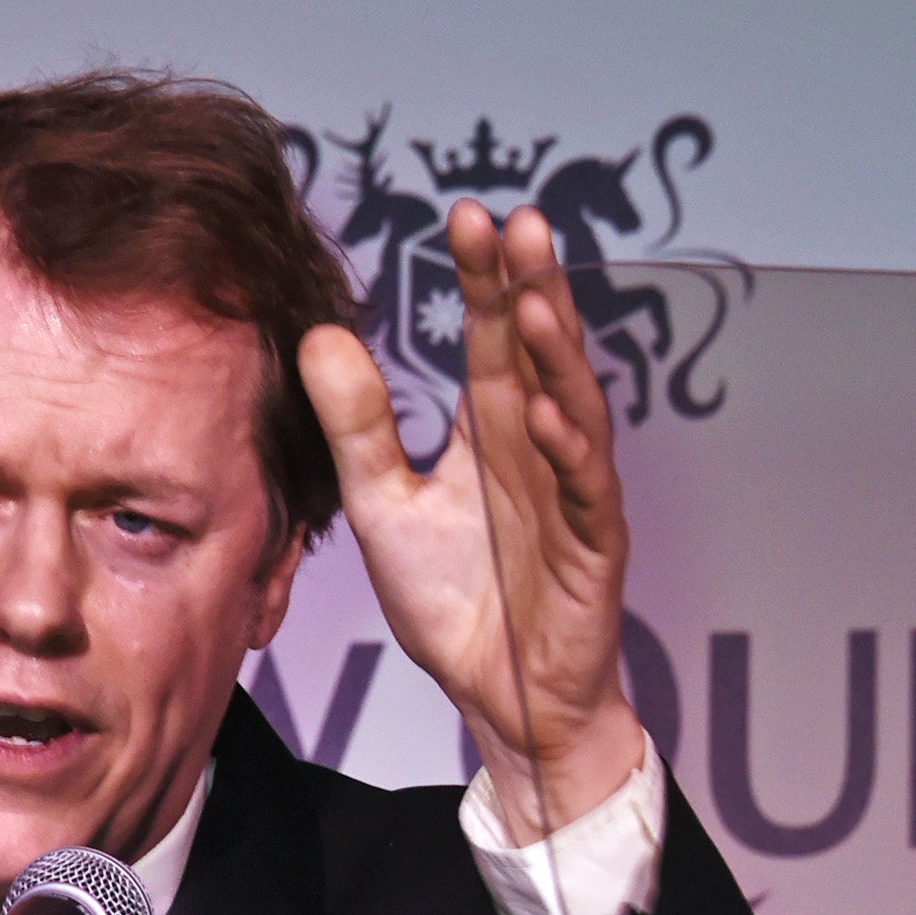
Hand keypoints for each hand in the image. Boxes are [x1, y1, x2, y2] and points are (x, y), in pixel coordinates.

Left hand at [300, 198, 646, 840]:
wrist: (499, 699)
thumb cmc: (454, 602)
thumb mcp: (383, 506)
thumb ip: (359, 425)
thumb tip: (320, 335)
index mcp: (492, 430)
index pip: (491, 336)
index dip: (484, 278)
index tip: (464, 215)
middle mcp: (539, 447)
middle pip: (540, 352)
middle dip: (531, 286)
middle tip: (516, 222)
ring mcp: (573, 493)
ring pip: (575, 406)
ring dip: (556, 355)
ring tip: (531, 302)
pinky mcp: (594, 546)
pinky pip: (586, 489)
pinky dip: (567, 449)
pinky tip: (543, 412)